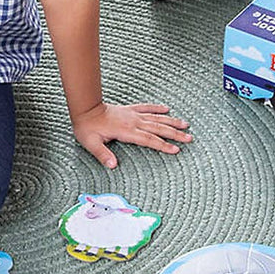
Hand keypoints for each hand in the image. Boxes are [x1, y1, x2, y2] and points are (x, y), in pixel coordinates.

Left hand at [71, 101, 191, 168]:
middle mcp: (133, 122)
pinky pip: (146, 107)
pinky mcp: (130, 109)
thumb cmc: (87, 128)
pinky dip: (157, 108)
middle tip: (189, 138)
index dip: (163, 145)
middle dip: (175, 134)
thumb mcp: (91, 144)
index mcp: (126, 132)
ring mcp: (133, 114)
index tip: (176, 150)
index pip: (149, 140)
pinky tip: (167, 109)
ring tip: (185, 124)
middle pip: (158, 129)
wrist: (85, 109)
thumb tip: (112, 166)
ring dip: (171, 122)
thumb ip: (103, 155)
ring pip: (156, 118)